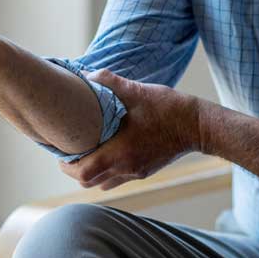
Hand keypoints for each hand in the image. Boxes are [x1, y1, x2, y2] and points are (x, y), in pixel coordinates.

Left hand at [59, 69, 200, 190]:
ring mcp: (136, 172)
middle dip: (74, 170)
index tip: (60, 152)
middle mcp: (126, 168)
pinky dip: (107, 171)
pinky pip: (118, 178)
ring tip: (86, 153)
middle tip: (68, 153)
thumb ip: (109, 82)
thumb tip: (87, 74)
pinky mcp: (145, 171)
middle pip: (89, 182)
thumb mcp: (137, 91)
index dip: (66, 166)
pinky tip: (107, 152)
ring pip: (103, 183)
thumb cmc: (168, 109)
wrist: (198, 126)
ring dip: (91, 172)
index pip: (83, 173)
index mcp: (120, 153)